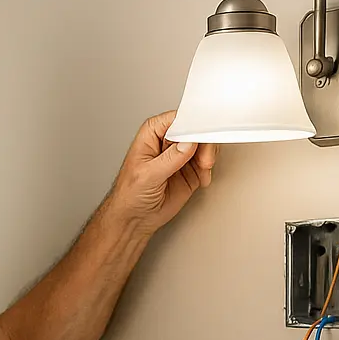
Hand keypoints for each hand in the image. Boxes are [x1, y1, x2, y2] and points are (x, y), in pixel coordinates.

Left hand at [112, 110, 216, 234]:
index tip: (202, 134)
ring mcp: (179, 156)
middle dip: (203, 143)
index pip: (176, 119)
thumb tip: (188, 143)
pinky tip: (202, 179)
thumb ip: (170, 159)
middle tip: (204, 159)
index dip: (192, 123)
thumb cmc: (129, 195)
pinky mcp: (189, 171)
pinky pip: (206, 163)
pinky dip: (208, 170)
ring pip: (203, 145)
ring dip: (208, 156)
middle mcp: (167, 142)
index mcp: (152, 134)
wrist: (134, 220)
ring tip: (203, 169)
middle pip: (194, 130)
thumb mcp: (147, 175)